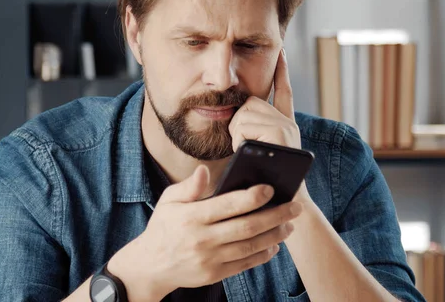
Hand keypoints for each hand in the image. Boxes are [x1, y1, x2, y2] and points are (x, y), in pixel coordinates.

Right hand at [107, 165, 302, 301]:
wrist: (150, 266)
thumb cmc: (164, 227)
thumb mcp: (168, 201)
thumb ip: (189, 187)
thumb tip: (205, 171)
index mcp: (192, 217)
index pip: (228, 205)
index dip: (252, 197)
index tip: (271, 189)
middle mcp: (202, 239)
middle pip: (247, 227)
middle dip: (275, 216)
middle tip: (295, 207)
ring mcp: (209, 259)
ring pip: (250, 247)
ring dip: (274, 236)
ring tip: (289, 225)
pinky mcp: (214, 274)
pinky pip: (245, 264)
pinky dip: (263, 255)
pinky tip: (274, 245)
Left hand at [228, 49, 311, 202]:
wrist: (284, 205)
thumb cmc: (267, 183)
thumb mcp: (261, 153)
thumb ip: (253, 134)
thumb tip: (235, 120)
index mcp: (284, 124)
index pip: (283, 91)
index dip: (282, 71)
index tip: (282, 50)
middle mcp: (288, 122)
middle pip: (249, 104)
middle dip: (238, 124)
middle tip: (245, 146)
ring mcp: (286, 127)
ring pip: (243, 116)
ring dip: (237, 135)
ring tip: (249, 153)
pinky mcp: (281, 134)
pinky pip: (246, 127)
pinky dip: (240, 140)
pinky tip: (250, 151)